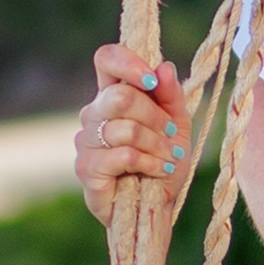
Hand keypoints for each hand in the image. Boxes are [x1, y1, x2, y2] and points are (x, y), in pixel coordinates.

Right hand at [69, 43, 193, 210]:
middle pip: (121, 97)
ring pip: (126, 129)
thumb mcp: (177, 124)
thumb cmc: (163, 161)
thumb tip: (163, 67)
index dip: (127, 63)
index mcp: (112, 95)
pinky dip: (149, 162)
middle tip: (170, 134)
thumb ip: (170, 95)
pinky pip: (123, 155)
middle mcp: (94, 114)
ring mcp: (86, 141)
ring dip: (157, 144)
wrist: (157, 205)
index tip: (151, 80)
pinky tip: (158, 170)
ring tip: (168, 157)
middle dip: (155, 117)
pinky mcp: (86, 168)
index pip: (106, 59)